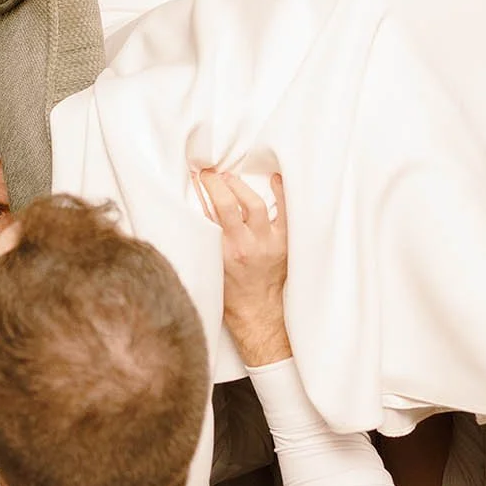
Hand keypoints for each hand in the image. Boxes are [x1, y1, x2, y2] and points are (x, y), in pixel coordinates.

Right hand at [195, 166, 291, 364]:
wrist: (256, 311)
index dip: (205, 188)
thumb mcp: (210, 264)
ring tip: (231, 179)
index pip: (211, 211)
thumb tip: (201, 203)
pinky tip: (275, 179)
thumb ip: (207, 236)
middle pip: (231, 204)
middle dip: (220, 183)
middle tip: (213, 174)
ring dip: (241, 187)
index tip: (200, 176)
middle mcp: (245, 246)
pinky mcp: (284, 244)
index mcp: (224, 252)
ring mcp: (268, 244)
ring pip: (256, 205)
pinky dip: (281, 194)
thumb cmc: (229, 291)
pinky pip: (286, 213)